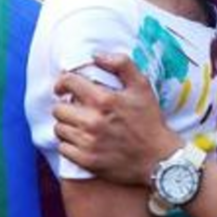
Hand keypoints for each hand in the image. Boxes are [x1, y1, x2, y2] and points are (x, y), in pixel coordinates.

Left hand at [52, 54, 181, 185]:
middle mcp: (93, 121)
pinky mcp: (86, 161)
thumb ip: (121, 64)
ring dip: (67, 125)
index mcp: (104, 99)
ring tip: (80, 124)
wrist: (158, 158)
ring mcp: (88, 143)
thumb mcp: (142, 86)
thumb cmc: (149, 120)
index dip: (63, 82)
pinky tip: (82, 141)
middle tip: (76, 108)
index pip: (68, 83)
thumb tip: (96, 55)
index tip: (64, 87)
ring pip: (59, 129)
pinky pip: (63, 148)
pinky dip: (69, 144)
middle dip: (65, 105)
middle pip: (58, 108)